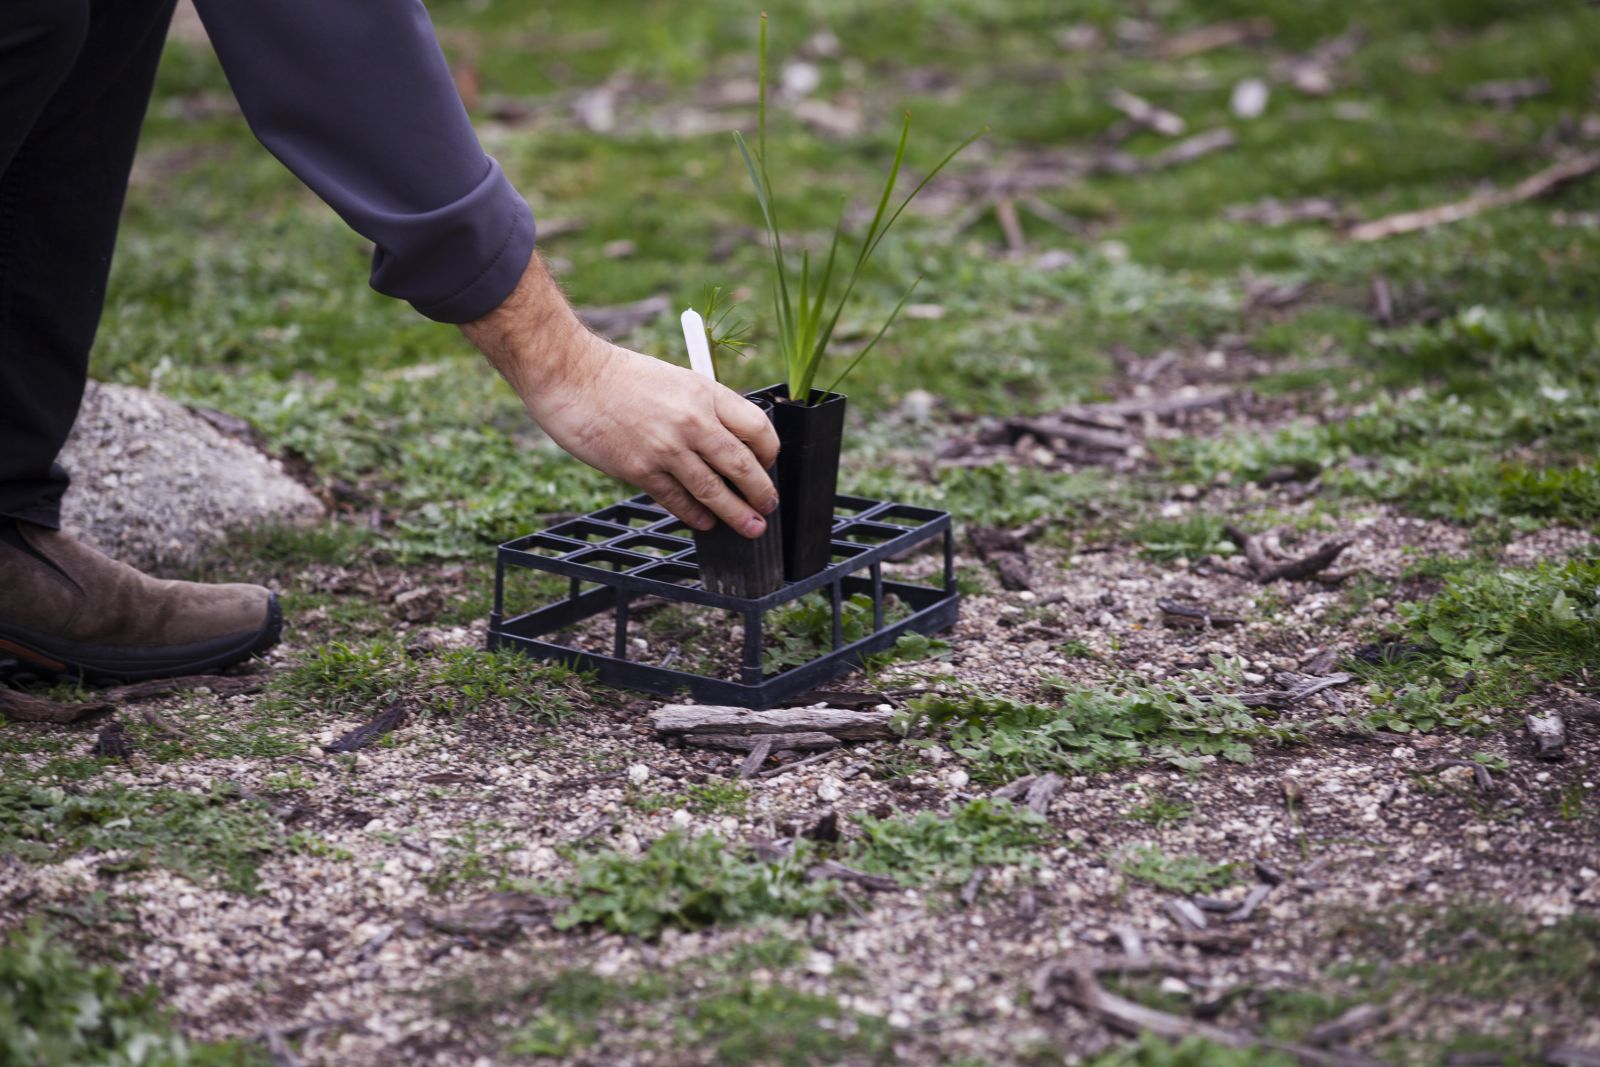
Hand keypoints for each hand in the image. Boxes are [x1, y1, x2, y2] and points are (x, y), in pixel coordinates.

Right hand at [461, 254, 779, 535]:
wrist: (570, 373)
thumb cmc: (617, 375)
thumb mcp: (673, 379)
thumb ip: (699, 408)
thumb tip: (722, 442)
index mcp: (705, 392)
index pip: (757, 428)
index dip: (769, 453)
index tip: (768, 466)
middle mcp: (692, 420)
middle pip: (742, 465)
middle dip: (760, 492)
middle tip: (767, 507)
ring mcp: (667, 447)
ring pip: (714, 490)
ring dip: (736, 514)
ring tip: (749, 527)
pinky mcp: (639, 469)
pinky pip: (677, 499)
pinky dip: (695, 514)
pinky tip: (704, 522)